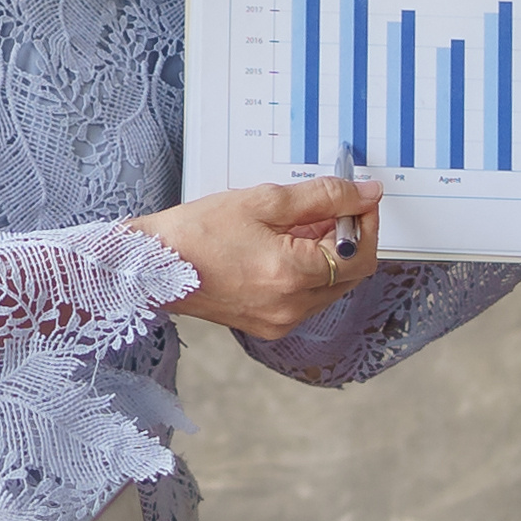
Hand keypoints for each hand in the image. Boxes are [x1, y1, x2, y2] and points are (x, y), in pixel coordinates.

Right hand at [132, 176, 381, 336]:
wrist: (153, 266)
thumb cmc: (198, 231)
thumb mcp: (264, 200)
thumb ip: (323, 196)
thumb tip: (366, 194)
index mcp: (291, 273)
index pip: (360, 253)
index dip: (366, 223)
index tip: (358, 198)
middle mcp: (291, 306)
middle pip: (352, 274)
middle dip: (348, 238)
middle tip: (326, 208)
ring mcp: (281, 320)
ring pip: (331, 286)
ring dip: (328, 255)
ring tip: (296, 226)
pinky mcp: (269, 325)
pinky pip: (308, 298)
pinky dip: (307, 272)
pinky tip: (282, 248)